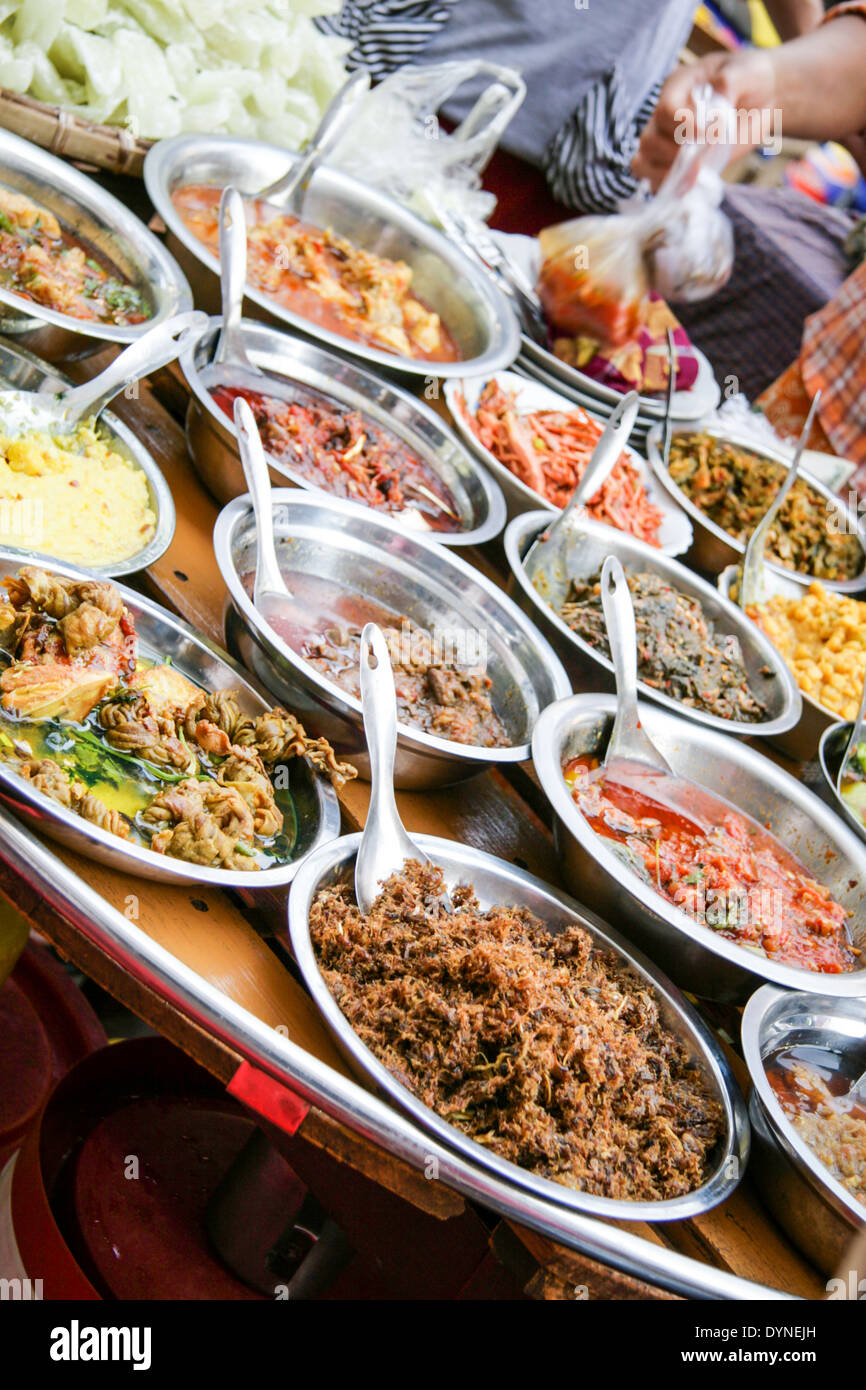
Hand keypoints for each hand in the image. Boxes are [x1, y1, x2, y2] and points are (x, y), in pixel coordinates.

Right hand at [633, 50, 776, 189]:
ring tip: (696, 176)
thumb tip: (713, 108)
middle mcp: (665, 115)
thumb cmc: (751, 79)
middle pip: (649, 141)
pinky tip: (690, 188)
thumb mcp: (745, 73)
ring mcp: (667, 142)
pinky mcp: (676, 165)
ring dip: (667, 174)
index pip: (665, 111)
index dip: (683, 127)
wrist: (762, 100)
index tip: (708, 134)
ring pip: (643, 163)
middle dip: (675, 154)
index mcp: (677, 87)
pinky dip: (668, 189)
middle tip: (703, 159)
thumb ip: (728, 84)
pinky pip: (655, 183)